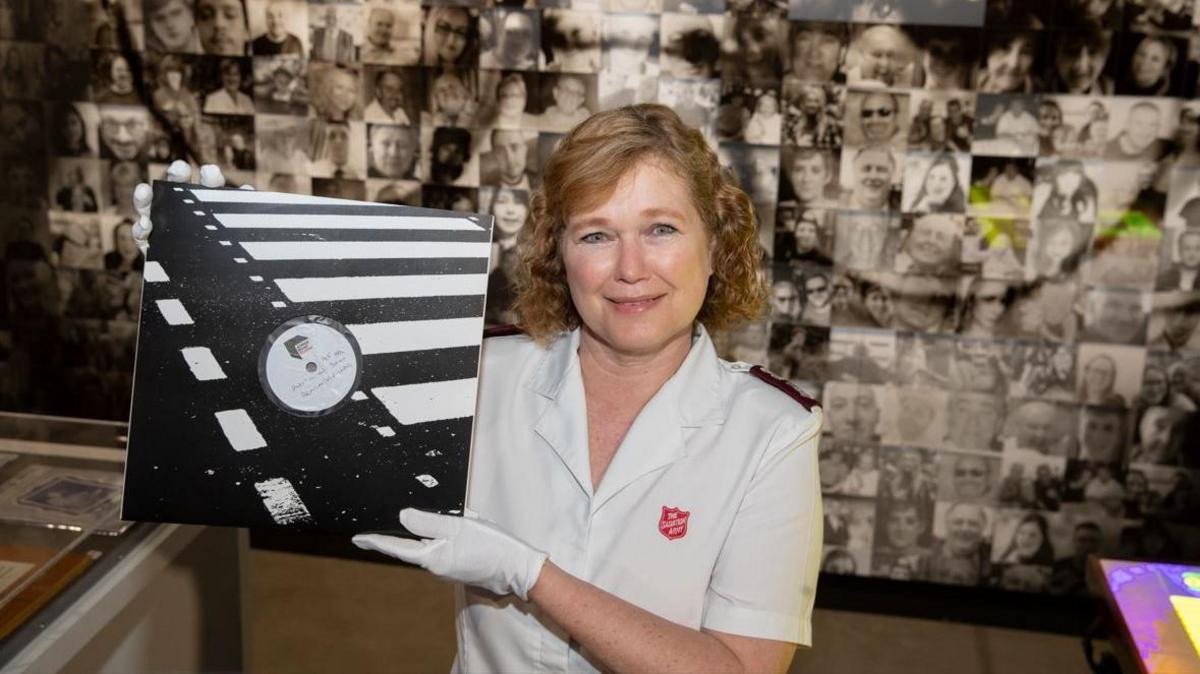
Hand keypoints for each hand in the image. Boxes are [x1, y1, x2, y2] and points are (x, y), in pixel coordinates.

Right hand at [131, 161, 251, 253]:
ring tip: (145, 191)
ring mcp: (162, 226)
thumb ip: (238, 216)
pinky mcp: (150, 245)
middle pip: (176, 186)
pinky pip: (141, 235)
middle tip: (180, 168)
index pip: (208, 186)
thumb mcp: (233, 236)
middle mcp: (181, 210)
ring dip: (146, 197)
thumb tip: (247, 192)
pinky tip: (146, 225)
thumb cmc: (224, 257)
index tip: (210, 173)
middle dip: (177, 174)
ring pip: (149, 206)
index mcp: (207, 205)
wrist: (210, 289)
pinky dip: (141, 229)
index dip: (209, 177)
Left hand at [352, 508, 547, 600]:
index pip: (397, 547)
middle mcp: (436, 567)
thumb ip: (428, 522)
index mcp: (431, 558)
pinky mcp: (459, 567)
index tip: (358, 539)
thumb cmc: (490, 546)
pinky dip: (440, 540)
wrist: (516, 568)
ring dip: (426, 536)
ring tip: (427, 525)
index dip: (376, 541)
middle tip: (382, 529)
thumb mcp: (458, 527)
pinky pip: (442, 551)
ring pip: (428, 548)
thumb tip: (402, 517)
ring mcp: (448, 569)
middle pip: (411, 548)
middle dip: (401, 537)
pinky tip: (451, 532)